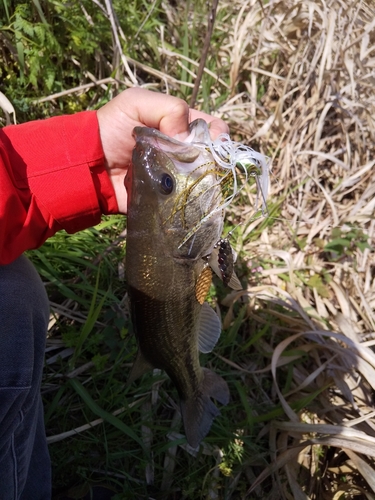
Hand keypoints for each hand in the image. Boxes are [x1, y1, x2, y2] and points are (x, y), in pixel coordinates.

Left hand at [96, 88, 228, 212]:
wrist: (90, 165)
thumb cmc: (111, 128)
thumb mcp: (136, 102)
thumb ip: (168, 109)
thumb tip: (190, 137)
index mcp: (180, 125)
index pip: (212, 127)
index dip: (219, 134)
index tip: (214, 142)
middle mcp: (184, 150)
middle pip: (213, 155)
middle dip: (213, 157)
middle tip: (201, 161)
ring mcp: (178, 175)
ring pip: (206, 177)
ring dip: (205, 178)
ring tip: (194, 178)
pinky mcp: (170, 197)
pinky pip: (190, 199)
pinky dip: (194, 197)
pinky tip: (190, 194)